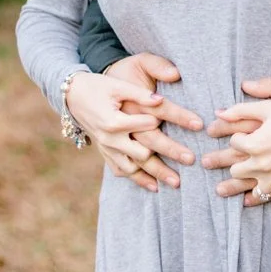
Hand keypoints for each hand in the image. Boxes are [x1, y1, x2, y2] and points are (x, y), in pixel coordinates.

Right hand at [67, 55, 204, 190]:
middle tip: (191, 159)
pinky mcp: (106, 152)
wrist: (72, 96)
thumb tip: (161, 98)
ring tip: (177, 182)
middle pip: (144, 152)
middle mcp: (110, 139)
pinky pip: (121, 170)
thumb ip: (140, 93)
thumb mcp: (119, 85)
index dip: (174, 121)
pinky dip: (137, 179)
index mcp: (115, 121)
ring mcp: (107, 149)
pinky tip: (154, 186)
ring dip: (155, 174)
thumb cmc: (99, 86)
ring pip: (134, 167)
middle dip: (169, 154)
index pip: (150, 123)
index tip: (197, 124)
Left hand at [207, 78, 270, 207]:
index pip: (234, 143)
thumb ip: (242, 109)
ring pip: (254, 190)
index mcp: (255, 144)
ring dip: (250, 185)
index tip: (244, 132)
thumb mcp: (270, 106)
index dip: (238, 136)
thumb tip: (220, 113)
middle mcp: (262, 164)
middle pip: (236, 171)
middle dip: (237, 163)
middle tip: (243, 158)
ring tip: (245, 182)